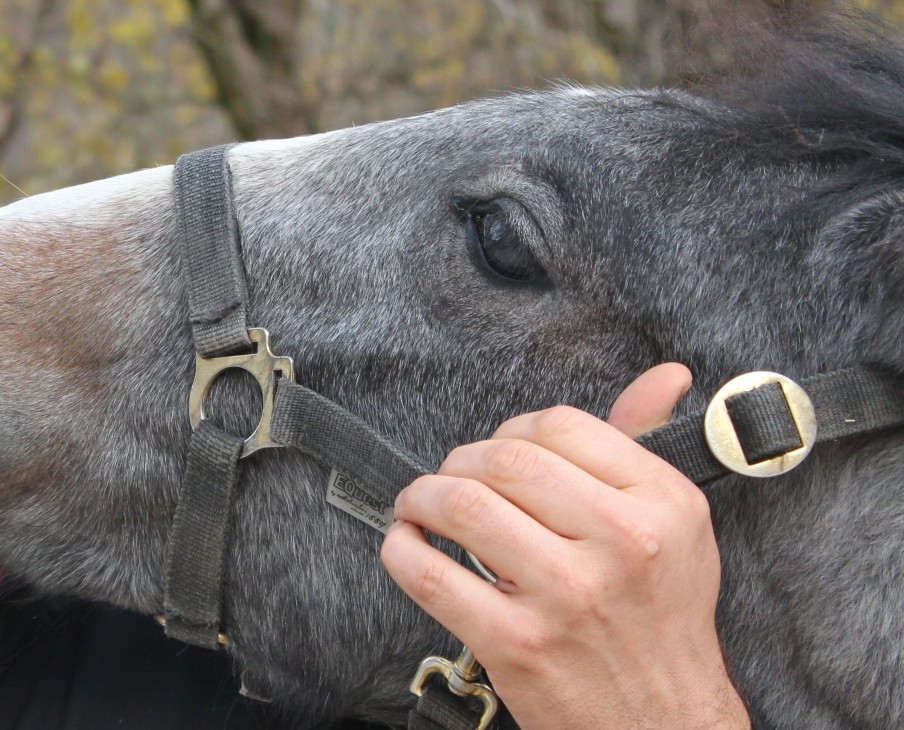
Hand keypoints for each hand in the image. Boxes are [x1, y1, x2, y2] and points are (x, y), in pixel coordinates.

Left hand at [379, 363, 748, 728]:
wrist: (664, 724)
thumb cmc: (660, 623)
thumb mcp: (677, 532)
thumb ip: (649, 449)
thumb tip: (664, 374)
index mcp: (664, 505)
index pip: (561, 426)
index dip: (511, 432)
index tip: (498, 455)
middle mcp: (623, 544)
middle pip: (503, 460)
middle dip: (458, 462)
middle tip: (450, 481)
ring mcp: (567, 595)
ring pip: (460, 505)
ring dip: (420, 497)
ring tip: (421, 508)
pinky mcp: (516, 642)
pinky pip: (429, 574)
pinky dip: (400, 549)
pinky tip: (407, 545)